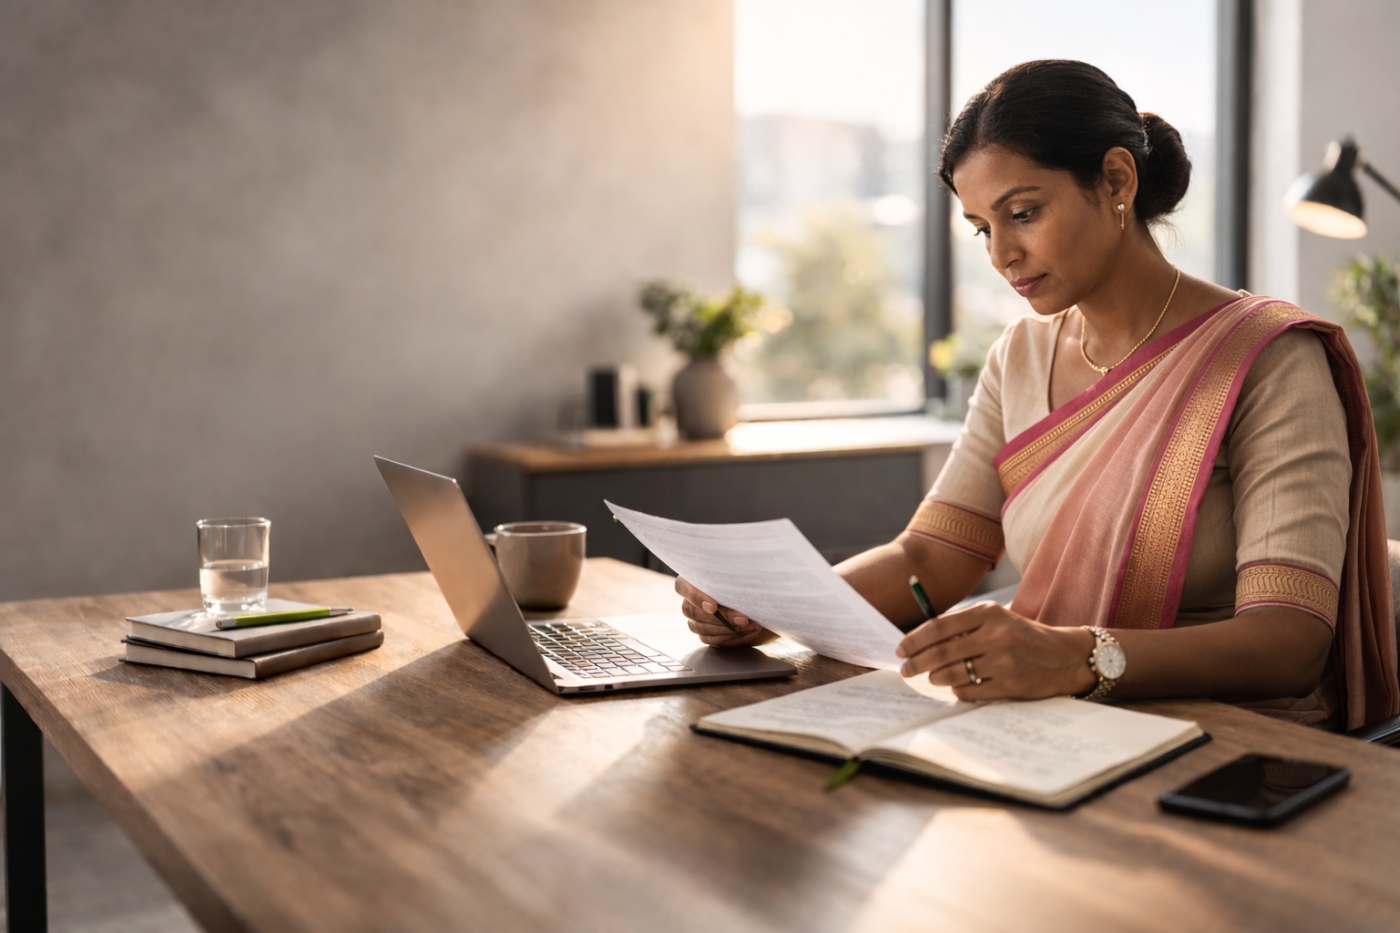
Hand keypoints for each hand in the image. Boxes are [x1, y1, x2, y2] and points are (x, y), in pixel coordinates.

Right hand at [675, 577, 777, 647]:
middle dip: (721, 618)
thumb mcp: (744, 575)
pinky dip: (730, 636)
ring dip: (728, 628)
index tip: (714, 607)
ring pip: (701, 627)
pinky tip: (746, 631)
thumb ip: (736, 579)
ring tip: (752, 625)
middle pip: (692, 611)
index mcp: (694, 578)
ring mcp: (696, 618)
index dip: (696, 597)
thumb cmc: (749, 581)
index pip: (682, 587)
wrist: (761, 599)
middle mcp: (691, 599)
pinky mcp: (705, 633)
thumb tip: (739, 586)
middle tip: (743, 619)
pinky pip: (710, 639)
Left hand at [895, 601, 1096, 699]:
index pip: (939, 626)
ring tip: (931, 677)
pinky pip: (969, 691)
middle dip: (917, 662)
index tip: (901, 648)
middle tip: (906, 669)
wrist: (1064, 657)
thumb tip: (921, 639)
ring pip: (952, 673)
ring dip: (935, 678)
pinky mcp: (1010, 685)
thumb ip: (964, 625)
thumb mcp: (997, 619)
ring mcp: (1004, 662)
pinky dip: (956, 690)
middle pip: (941, 652)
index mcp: (988, 613)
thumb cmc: (1022, 636)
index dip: (915, 639)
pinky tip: (955, 686)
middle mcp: (995, 635)